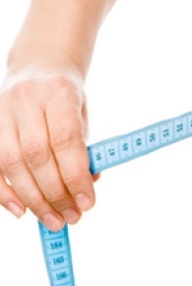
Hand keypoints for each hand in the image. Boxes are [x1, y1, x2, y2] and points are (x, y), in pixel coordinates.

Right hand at [0, 64, 96, 230]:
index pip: (66, 140)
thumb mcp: (82, 114)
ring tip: (53, 219)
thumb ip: (84, 148)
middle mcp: (26, 100)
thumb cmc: (65, 97)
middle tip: (71, 217)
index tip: (88, 202)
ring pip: (12, 162)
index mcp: (59, 93)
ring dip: (33, 198)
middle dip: (55, 193)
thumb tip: (87, 185)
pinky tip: (21, 210)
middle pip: (37, 156)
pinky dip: (4, 191)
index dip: (76, 175)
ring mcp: (1, 111)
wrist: (38, 66)